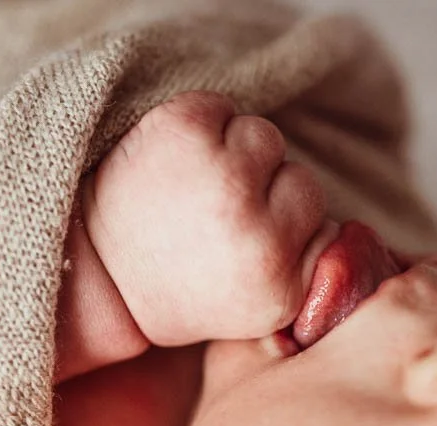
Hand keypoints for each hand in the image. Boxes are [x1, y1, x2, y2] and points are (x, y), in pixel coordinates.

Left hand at [82, 91, 333, 346]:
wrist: (89, 275)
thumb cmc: (176, 287)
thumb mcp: (255, 306)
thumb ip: (304, 266)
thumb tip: (347, 226)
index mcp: (281, 287)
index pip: (326, 224)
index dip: (283, 231)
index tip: (241, 251)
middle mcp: (257, 236)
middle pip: (303, 181)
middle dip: (262, 193)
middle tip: (209, 222)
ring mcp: (221, 178)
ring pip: (266, 139)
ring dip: (233, 155)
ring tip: (189, 190)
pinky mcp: (184, 131)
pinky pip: (222, 108)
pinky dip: (199, 125)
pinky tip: (169, 163)